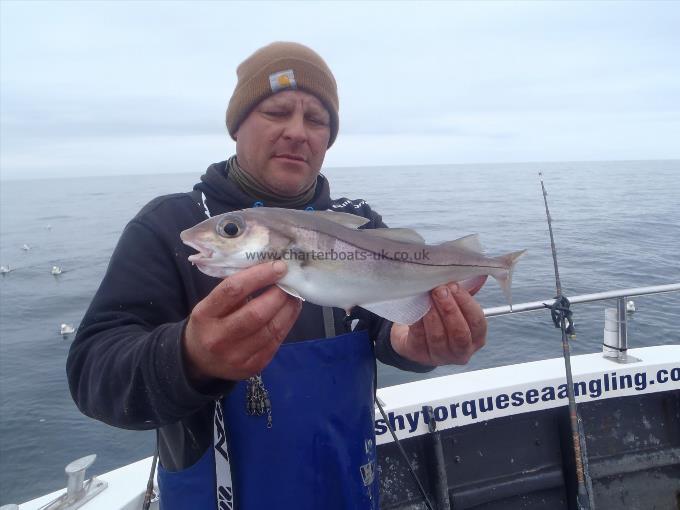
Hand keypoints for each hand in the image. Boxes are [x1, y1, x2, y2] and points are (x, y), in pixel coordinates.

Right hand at [183, 261, 301, 382]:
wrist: (198, 360)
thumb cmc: (209, 323)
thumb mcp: (211, 304)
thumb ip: (235, 289)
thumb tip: (269, 268)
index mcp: (204, 315)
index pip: (233, 290)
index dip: (259, 276)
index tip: (278, 266)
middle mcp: (218, 338)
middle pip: (256, 313)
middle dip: (278, 295)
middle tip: (290, 282)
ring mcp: (236, 356)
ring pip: (271, 329)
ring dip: (288, 309)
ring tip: (294, 295)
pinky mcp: (252, 367)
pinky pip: (276, 342)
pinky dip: (287, 323)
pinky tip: (290, 312)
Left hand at [390, 281, 486, 365]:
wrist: (413, 337)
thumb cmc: (440, 318)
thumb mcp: (456, 305)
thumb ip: (467, 292)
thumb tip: (479, 274)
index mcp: (476, 338)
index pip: (477, 322)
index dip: (466, 304)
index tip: (454, 286)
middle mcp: (461, 351)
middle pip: (459, 332)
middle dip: (450, 309)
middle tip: (439, 290)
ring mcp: (440, 356)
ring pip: (438, 336)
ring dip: (433, 314)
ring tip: (427, 297)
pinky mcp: (419, 354)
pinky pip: (419, 336)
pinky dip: (418, 320)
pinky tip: (416, 308)